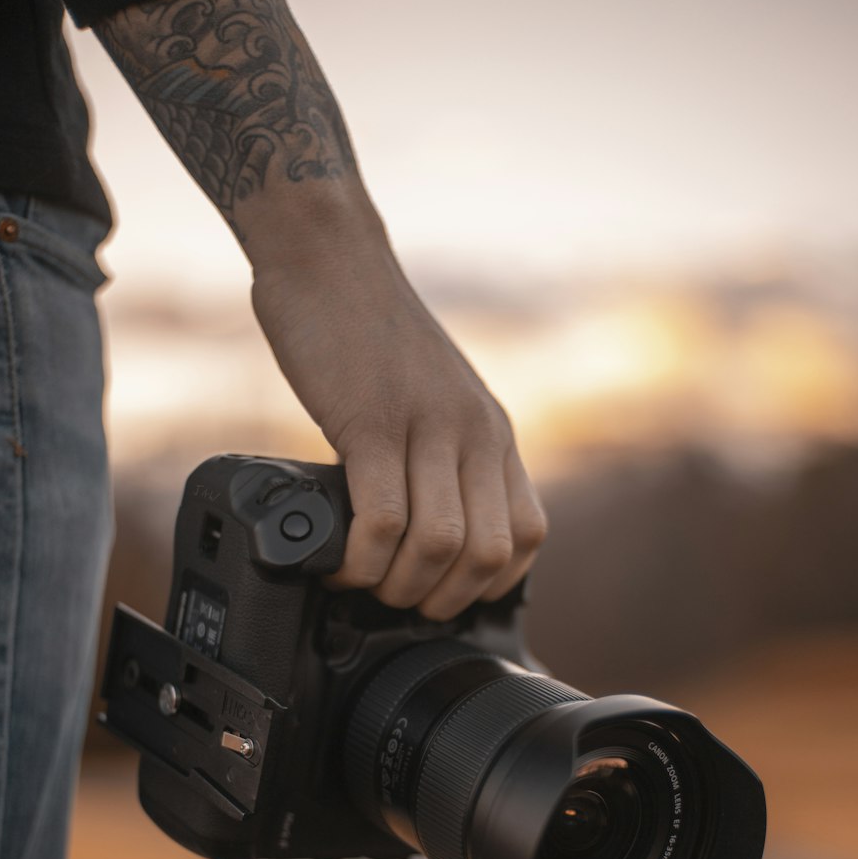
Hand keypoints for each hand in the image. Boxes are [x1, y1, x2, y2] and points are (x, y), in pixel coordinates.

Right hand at [250, 204, 548, 620]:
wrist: (329, 259)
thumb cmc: (368, 335)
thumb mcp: (434, 400)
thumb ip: (443, 457)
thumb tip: (427, 529)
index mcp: (492, 433)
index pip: (527, 535)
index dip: (489, 584)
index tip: (443, 591)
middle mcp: (473, 432)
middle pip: (488, 554)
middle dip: (442, 599)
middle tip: (398, 600)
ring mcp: (427, 427)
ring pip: (441, 545)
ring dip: (399, 586)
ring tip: (364, 582)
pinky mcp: (372, 422)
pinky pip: (383, 518)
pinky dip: (361, 559)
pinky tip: (339, 558)